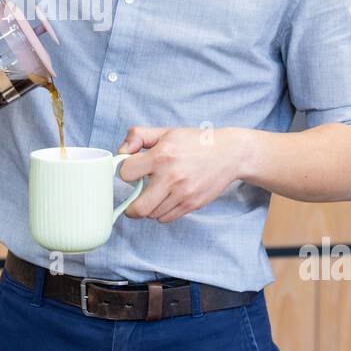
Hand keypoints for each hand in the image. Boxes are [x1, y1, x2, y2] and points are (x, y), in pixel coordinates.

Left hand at [115, 125, 244, 222]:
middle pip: (138, 209)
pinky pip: (166, 218)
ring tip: (155, 194)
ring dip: (149, 208)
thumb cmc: (195, 143)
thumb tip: (122, 151)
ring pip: (152, 215)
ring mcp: (183, 194)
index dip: (125, 173)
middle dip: (131, 207)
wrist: (229, 154)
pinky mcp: (192, 204)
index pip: (126, 174)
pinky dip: (162, 212)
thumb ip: (138, 136)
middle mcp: (172, 177)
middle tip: (133, 199)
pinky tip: (167, 198)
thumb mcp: (165, 132)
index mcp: (161, 156)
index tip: (131, 172)